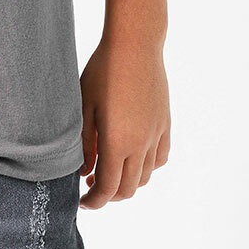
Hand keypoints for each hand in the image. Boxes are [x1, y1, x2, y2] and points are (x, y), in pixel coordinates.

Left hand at [78, 33, 169, 208]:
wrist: (135, 46)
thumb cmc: (103, 71)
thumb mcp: (85, 105)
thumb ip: (85, 143)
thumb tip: (85, 172)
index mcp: (118, 142)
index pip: (109, 188)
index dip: (95, 202)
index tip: (83, 202)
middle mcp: (141, 144)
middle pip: (129, 188)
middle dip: (110, 196)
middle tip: (93, 188)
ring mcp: (156, 135)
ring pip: (146, 176)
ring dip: (128, 183)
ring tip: (110, 172)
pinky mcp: (165, 124)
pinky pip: (160, 158)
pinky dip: (147, 167)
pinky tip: (133, 157)